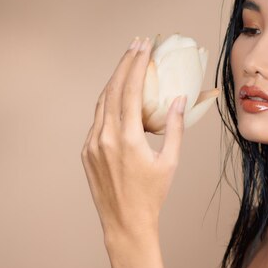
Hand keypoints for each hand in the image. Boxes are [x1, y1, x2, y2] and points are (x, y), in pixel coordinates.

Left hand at [81, 37, 186, 239]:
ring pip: (101, 102)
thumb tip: (180, 99)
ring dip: (115, 80)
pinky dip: (108, 101)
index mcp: (126, 138)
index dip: (137, 65)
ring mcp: (91, 144)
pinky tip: (119, 95)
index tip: (144, 46)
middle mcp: (104, 137)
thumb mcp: (170, 161)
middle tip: (137, 45)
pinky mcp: (86, 151)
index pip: (129, 90)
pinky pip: (97, 119)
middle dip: (125, 64)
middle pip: (112, 89)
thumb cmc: (152, 194)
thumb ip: (175, 128)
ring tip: (129, 64)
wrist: (125, 222)